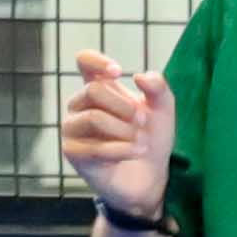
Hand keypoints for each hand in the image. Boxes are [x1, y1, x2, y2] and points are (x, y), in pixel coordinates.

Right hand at [61, 46, 172, 226]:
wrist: (150, 176)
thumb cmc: (152, 137)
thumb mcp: (163, 109)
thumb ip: (158, 87)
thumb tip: (139, 76)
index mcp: (98, 87)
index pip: (84, 61)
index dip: (97, 61)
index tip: (118, 71)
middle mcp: (80, 105)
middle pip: (93, 90)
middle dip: (124, 106)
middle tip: (144, 121)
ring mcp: (73, 129)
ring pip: (93, 118)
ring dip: (125, 130)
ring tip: (142, 141)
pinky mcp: (73, 153)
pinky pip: (94, 147)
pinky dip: (122, 150)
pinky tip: (135, 152)